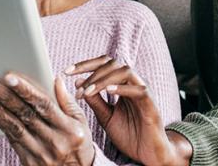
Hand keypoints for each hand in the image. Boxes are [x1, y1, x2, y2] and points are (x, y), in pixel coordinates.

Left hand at [0, 73, 94, 165]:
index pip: (43, 104)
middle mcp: (53, 141)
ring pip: (14, 127)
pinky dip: (0, 124)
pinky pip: (12, 139)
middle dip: (5, 97)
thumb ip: (67, 100)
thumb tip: (57, 79)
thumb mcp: (81, 121)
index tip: (10, 77)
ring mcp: (39, 153)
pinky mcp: (28, 161)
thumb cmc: (80, 143)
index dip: (26, 90)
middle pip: (25, 114)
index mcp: (68, 128)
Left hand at [65, 55, 191, 165]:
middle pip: (113, 63)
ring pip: (125, 71)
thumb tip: (78, 83)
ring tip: (87, 91)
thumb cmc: (130, 134)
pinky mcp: (151, 104)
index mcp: (121, 84)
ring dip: (103, 79)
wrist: (149, 154)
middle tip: (76, 83)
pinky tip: (109, 92)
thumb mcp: (106, 117)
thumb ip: (95, 101)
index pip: (104, 64)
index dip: (85, 65)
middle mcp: (132, 83)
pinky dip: (123, 88)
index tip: (67, 71)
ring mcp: (142, 92)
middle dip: (92, 70)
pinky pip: (139, 90)